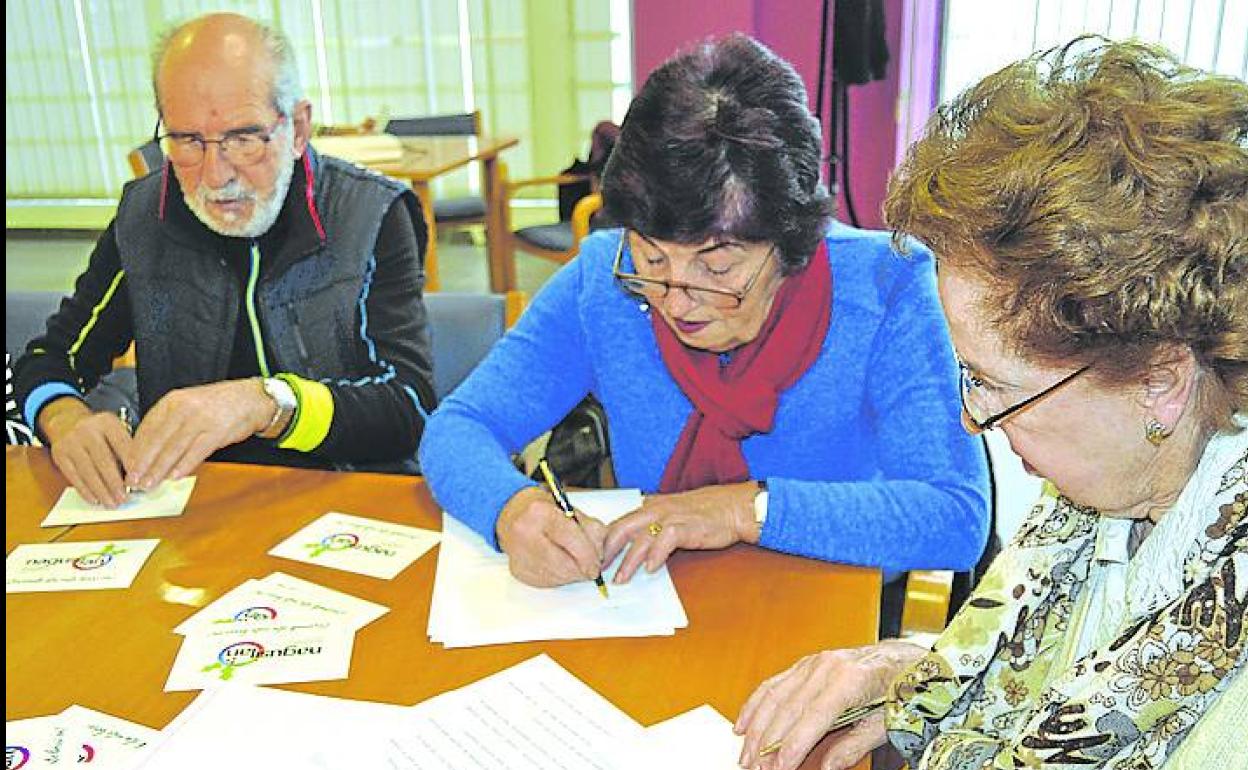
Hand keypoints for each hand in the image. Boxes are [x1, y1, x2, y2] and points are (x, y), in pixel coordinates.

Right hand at [40, 397, 134, 506]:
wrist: (67, 421)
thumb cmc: (99, 431)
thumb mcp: (115, 430)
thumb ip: (127, 448)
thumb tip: (140, 477)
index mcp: (107, 422)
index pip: (122, 444)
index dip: (131, 464)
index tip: (138, 481)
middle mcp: (87, 430)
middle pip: (103, 460)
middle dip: (115, 482)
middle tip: (124, 498)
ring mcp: (71, 442)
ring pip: (88, 471)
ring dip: (101, 490)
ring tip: (112, 503)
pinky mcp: (59, 455)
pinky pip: (73, 476)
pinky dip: (85, 490)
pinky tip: (95, 499)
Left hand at [127, 379, 273, 488]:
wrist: (252, 398)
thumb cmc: (220, 405)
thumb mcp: (189, 406)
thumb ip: (170, 425)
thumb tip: (151, 452)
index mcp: (173, 401)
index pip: (147, 428)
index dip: (136, 450)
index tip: (128, 467)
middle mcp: (185, 408)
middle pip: (157, 440)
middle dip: (143, 463)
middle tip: (133, 481)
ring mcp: (201, 419)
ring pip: (174, 448)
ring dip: (160, 469)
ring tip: (149, 483)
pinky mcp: (218, 431)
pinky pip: (197, 451)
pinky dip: (184, 465)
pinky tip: (174, 477)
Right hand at [497, 486, 607, 586]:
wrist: (513, 516)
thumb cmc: (544, 512)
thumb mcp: (569, 509)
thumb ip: (589, 529)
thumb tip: (599, 554)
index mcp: (539, 512)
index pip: (570, 538)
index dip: (588, 556)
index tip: (597, 564)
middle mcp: (524, 532)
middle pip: (563, 564)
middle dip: (582, 569)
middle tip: (590, 568)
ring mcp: (518, 553)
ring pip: (557, 576)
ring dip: (572, 575)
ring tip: (574, 562)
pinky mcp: (518, 570)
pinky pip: (547, 581)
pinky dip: (559, 577)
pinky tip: (559, 565)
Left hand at [602, 482, 758, 583]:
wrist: (732, 507)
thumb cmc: (703, 513)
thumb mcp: (671, 514)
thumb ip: (652, 526)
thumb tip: (632, 548)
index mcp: (649, 507)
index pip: (619, 523)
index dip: (604, 542)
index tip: (593, 559)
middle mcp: (656, 510)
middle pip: (622, 529)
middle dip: (607, 552)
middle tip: (597, 571)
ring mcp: (671, 517)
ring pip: (641, 538)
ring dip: (628, 561)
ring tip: (620, 578)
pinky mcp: (686, 527)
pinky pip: (666, 540)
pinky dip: (656, 555)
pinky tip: (650, 568)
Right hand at [734, 641, 925, 769]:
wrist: (903, 659)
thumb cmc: (899, 691)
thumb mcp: (885, 723)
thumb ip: (854, 746)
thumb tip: (827, 768)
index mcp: (850, 681)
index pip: (812, 718)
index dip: (792, 746)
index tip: (778, 769)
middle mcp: (827, 667)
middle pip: (788, 710)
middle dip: (768, 744)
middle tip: (756, 769)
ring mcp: (813, 663)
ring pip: (774, 698)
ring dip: (756, 730)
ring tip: (745, 757)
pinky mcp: (806, 664)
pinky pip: (773, 684)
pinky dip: (755, 706)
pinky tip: (742, 726)